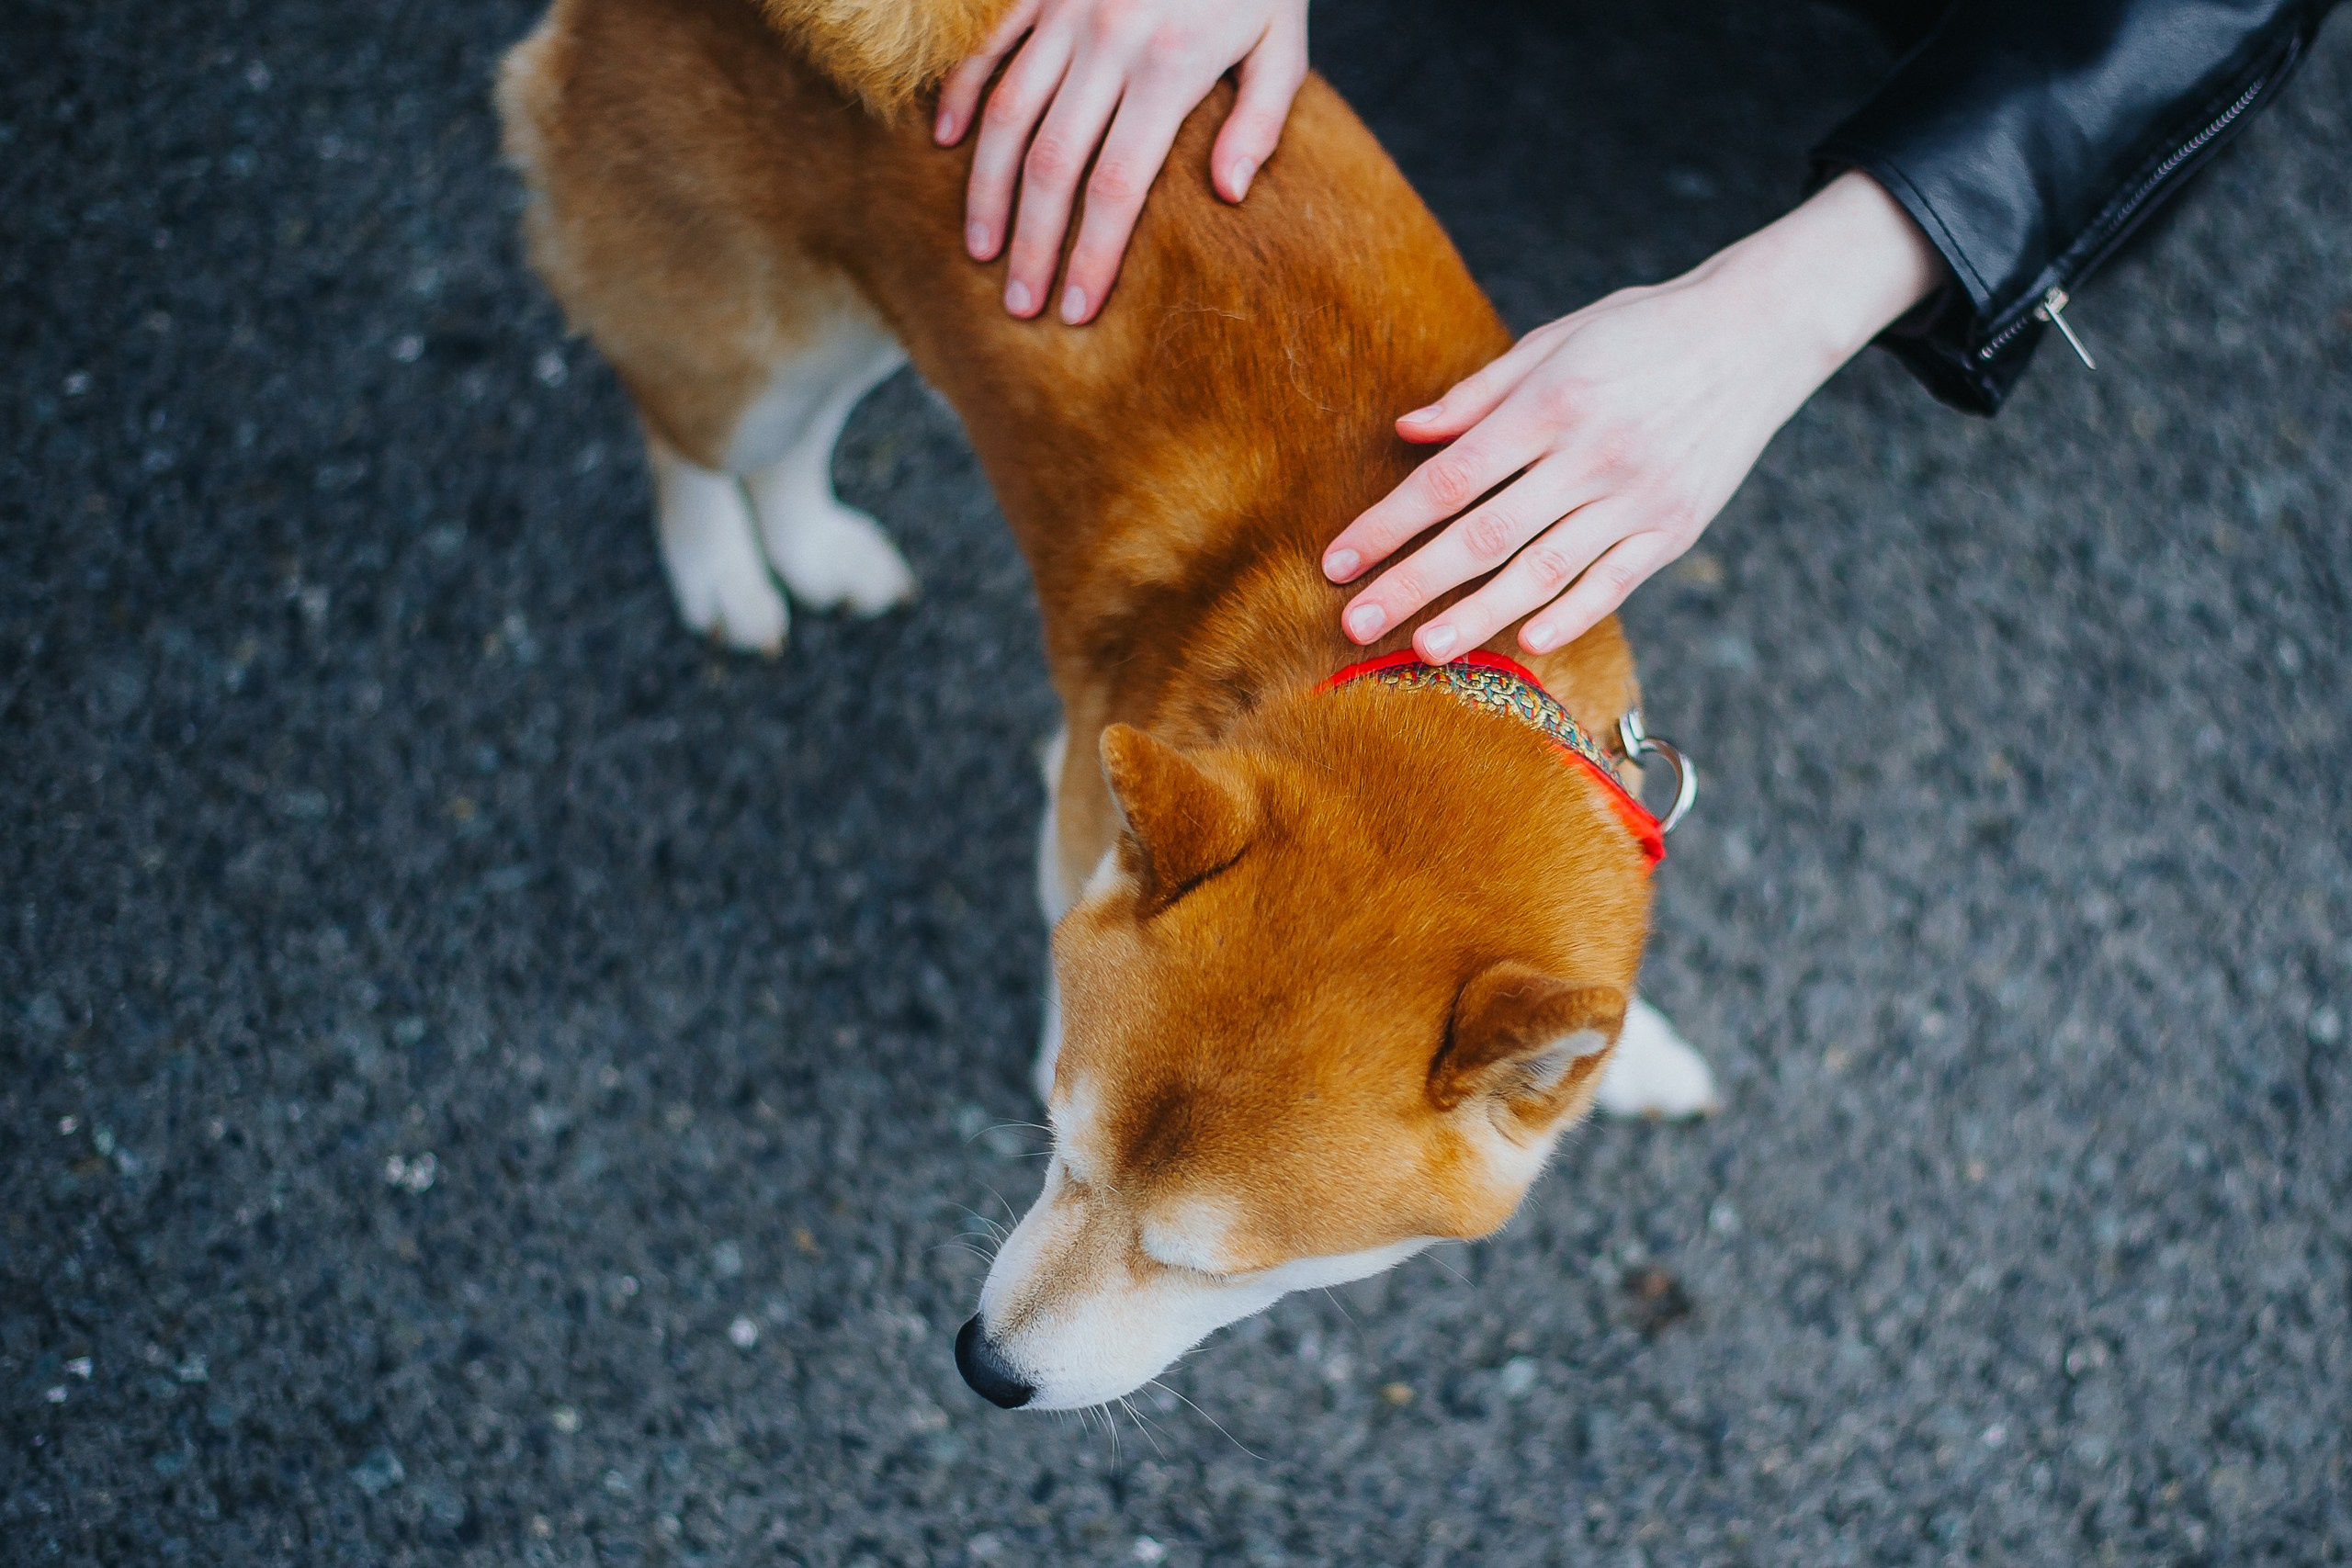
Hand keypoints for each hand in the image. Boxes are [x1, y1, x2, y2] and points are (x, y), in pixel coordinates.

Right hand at [935, 0, 1309, 324]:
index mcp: (1171, 66)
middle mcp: (1109, 41)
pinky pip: (987, 46)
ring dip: (987, 190)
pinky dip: (960, 94)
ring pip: (1008, 116)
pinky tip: (944, 146)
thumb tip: (1228, 194)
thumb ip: (1262, 118)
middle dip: (1034, 244)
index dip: (1092, 255)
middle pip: (1054, 166)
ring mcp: (1065, 11)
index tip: (1077, 310)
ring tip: (980, 251)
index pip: (1119, 186)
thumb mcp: (1282, 38)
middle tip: (1020, 305)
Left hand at [1323, 171, 1947, 659]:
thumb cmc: (1642, 331)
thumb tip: (1404, 433)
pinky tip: (1524, 643)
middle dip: (1412, 584)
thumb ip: (1477, 394)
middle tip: (1355, 624)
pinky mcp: (1675, 529)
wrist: (1757, 333)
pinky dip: (1568, 616)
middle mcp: (1591, 456)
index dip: (1389, 524)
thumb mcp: (1555, 339)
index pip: (1449, 480)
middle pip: (1484, 536)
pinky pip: (1612, 584)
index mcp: (1550, 404)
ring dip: (1478, 617)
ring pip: (1544, 572)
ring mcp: (1637, 499)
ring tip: (1425, 650)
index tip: (1338, 560)